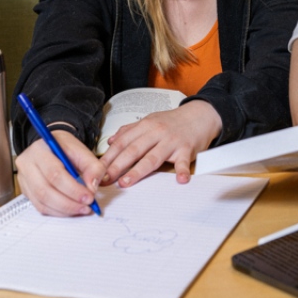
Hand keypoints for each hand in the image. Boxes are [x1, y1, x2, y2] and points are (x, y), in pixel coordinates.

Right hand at [15, 130, 105, 216]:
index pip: (54, 173)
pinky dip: (57, 211)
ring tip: (81, 209)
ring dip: (64, 209)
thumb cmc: (64, 148)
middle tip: (86, 207)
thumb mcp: (81, 150)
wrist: (51, 147)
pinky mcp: (26, 190)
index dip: (73, 189)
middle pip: (45, 190)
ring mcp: (24, 178)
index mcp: (40, 149)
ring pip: (42, 201)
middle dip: (69, 203)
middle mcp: (27, 163)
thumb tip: (92, 187)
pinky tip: (70, 210)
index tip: (89, 197)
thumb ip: (92, 166)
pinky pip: (40, 206)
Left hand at [101, 100, 221, 187]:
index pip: (122, 142)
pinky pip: (183, 161)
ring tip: (126, 182)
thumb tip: (111, 141)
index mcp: (145, 126)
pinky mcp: (186, 149)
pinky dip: (181, 170)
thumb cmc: (173, 121)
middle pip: (133, 150)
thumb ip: (130, 131)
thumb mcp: (150, 121)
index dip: (108, 157)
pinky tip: (179, 180)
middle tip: (104, 180)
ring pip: (152, 157)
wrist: (200, 115)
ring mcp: (171, 141)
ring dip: (138, 171)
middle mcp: (156, 132)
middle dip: (116, 166)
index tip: (96, 170)